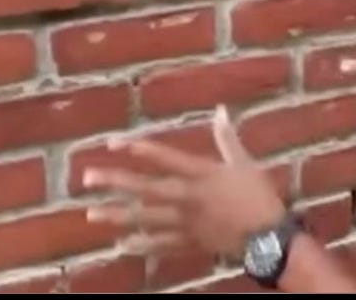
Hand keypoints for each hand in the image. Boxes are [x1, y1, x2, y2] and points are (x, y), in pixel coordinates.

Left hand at [85, 105, 285, 258]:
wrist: (268, 238)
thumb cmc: (258, 196)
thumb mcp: (243, 162)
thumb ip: (227, 137)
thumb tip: (220, 110)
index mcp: (201, 174)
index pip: (165, 158)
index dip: (138, 150)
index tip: (112, 144)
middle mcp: (188, 197)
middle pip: (146, 189)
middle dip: (115, 182)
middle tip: (87, 178)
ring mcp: (186, 222)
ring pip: (146, 219)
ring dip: (117, 216)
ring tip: (91, 215)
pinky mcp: (189, 242)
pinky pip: (160, 245)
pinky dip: (140, 245)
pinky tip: (120, 245)